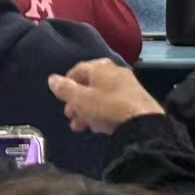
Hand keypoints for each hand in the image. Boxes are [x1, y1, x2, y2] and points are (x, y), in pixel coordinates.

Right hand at [48, 59, 163, 134]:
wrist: (143, 123)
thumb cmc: (107, 107)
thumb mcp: (81, 99)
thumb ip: (64, 89)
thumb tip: (51, 78)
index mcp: (99, 67)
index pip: (77, 70)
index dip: (66, 84)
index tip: (62, 100)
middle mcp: (114, 70)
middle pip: (89, 84)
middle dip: (77, 102)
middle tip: (70, 117)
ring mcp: (127, 84)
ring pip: (101, 95)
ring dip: (88, 110)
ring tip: (82, 127)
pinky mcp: (136, 98)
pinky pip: (113, 102)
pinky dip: (102, 112)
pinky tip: (99, 126)